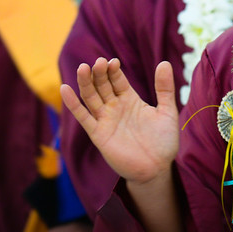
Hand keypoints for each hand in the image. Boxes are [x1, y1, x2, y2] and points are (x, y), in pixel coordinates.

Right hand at [60, 58, 178, 185]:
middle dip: (99, 73)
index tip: (114, 61)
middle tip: (99, 62)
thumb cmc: (163, 142)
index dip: (114, 70)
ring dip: (85, 83)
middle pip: (102, 85)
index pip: (117, 80)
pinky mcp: (98, 134)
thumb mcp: (167, 111)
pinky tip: (65, 89)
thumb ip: (165, 88)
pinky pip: (84, 117)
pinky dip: (73, 104)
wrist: (157, 169)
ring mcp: (105, 120)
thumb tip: (164, 62)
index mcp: (130, 99)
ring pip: (91, 97)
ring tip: (83, 68)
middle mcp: (115, 107)